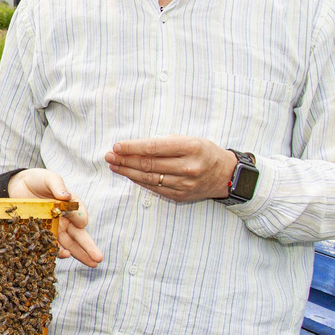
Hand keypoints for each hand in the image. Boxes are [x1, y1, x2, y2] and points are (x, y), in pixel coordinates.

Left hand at [8, 169, 103, 267]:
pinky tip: (65, 255)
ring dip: (79, 254)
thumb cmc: (38, 180)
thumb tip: (66, 196)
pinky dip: (58, 251)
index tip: (82, 223)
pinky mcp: (41, 234)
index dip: (81, 220)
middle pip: (79, 235)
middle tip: (99, 258)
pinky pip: (51, 245)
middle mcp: (65, 220)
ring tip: (90, 263)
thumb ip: (58, 186)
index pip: (81, 216)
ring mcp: (54, 229)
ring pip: (69, 244)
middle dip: (89, 247)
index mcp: (71, 206)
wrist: (17, 185)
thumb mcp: (49, 179)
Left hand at [105, 135, 236, 201]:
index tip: (116, 146)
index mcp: (191, 148)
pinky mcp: (181, 196)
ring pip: (149, 178)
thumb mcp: (188, 139)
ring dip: (128, 171)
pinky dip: (139, 181)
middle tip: (109, 156)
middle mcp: (188, 167)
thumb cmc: (202, 151)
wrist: (225, 174)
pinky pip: (154, 188)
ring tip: (114, 165)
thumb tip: (133, 147)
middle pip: (149, 164)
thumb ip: (163, 143)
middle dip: (125, 160)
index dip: (132, 148)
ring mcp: (185, 184)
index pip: (154, 148)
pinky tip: (128, 174)